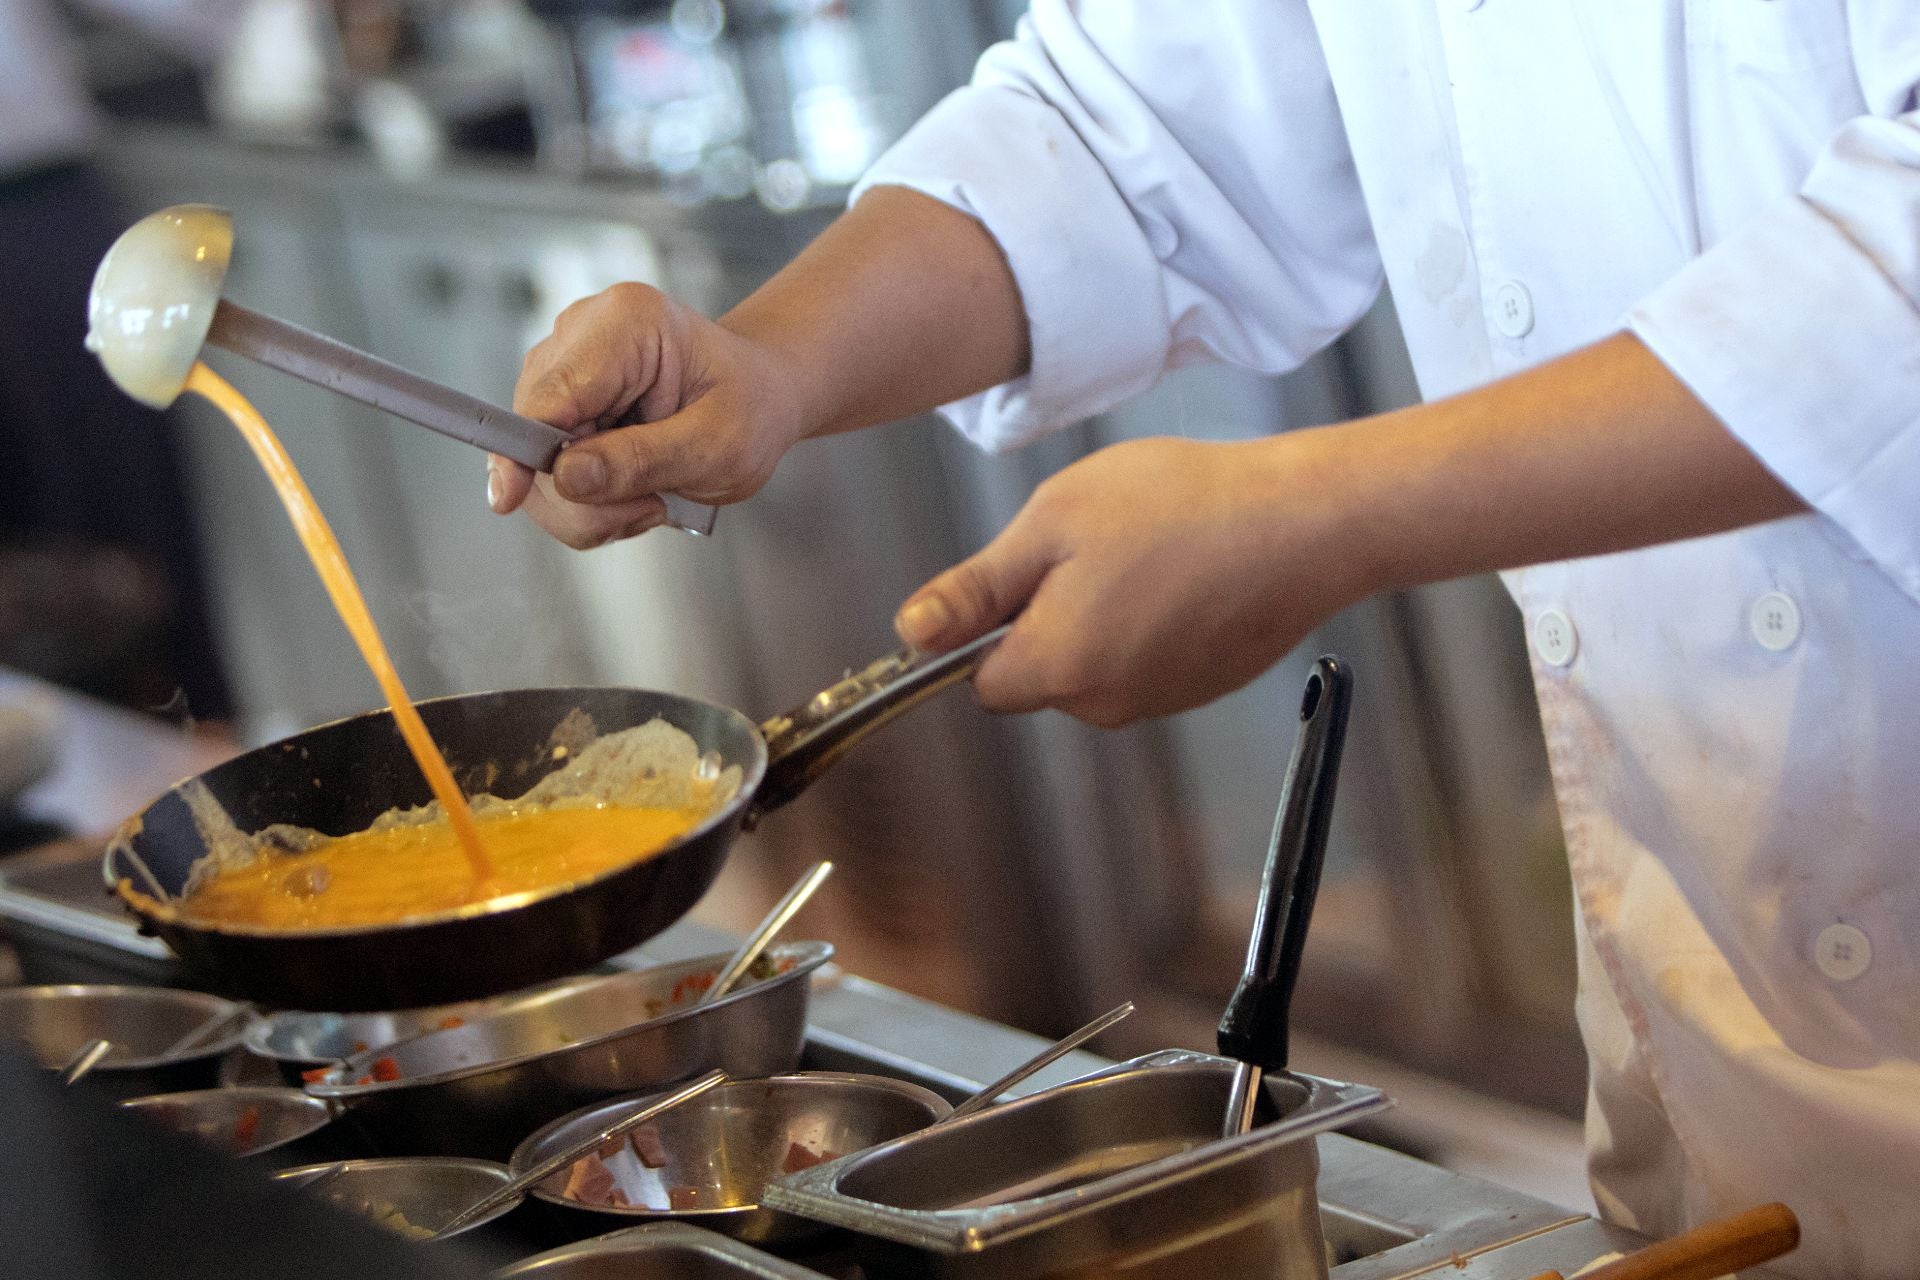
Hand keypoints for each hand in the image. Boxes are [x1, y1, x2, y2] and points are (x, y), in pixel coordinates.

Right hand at [490, 283, 803, 548]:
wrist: (759, 395)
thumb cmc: (750, 407)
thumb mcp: (717, 447)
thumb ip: (641, 461)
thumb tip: (565, 477)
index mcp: (627, 324)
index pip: (548, 395)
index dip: (525, 453)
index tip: (510, 497)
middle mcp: (583, 331)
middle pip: (532, 432)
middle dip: (582, 494)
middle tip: (649, 507)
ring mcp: (565, 364)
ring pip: (531, 458)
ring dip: (586, 503)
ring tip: (650, 498)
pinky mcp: (559, 398)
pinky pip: (547, 466)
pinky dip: (586, 497)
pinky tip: (632, 490)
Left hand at [894, 432, 1371, 726]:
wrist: (1303, 523)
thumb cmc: (1182, 508)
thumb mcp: (1053, 523)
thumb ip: (977, 589)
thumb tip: (913, 633)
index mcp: (1057, 667)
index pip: (980, 681)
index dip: (988, 626)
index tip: (1019, 573)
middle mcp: (1106, 703)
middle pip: (1039, 677)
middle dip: (1047, 618)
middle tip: (1091, 545)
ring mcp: (1161, 701)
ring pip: (1094, 668)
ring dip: (1101, 618)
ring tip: (1145, 551)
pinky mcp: (1202, 687)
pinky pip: (1145, 662)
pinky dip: (1151, 625)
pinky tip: (1182, 571)